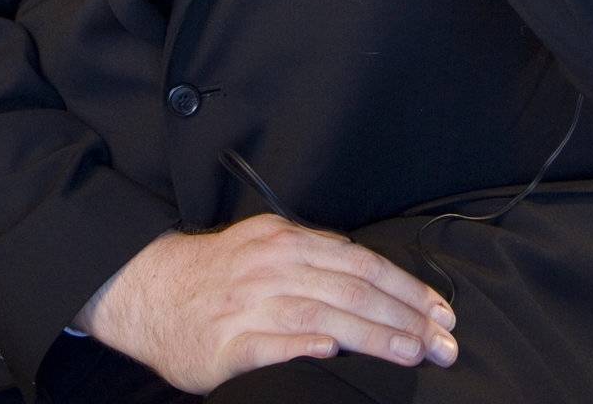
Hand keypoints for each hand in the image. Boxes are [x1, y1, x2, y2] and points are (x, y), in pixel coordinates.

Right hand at [72, 213, 458, 394]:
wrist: (149, 289)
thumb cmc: (216, 275)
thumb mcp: (266, 248)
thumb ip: (312, 261)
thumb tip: (368, 282)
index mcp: (287, 240)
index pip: (360, 262)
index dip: (404, 287)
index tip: (439, 311)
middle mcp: (274, 265)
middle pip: (352, 288)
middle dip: (405, 316)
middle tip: (443, 341)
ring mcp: (251, 302)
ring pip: (324, 313)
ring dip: (373, 334)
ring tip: (411, 351)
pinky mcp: (229, 341)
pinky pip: (273, 343)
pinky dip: (304, 344)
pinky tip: (332, 351)